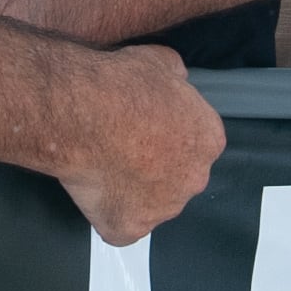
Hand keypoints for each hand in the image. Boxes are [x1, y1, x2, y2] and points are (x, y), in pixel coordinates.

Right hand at [50, 43, 220, 245]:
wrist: (82, 113)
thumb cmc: (120, 85)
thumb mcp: (160, 62)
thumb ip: (176, 78)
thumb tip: (175, 80)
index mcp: (208, 139)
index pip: (195, 144)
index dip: (168, 136)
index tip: (146, 128)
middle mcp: (194, 178)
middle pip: (178, 178)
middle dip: (155, 167)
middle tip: (124, 147)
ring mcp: (164, 208)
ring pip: (151, 204)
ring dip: (133, 191)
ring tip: (103, 166)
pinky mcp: (131, 228)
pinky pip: (121, 227)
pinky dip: (107, 214)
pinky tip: (93, 192)